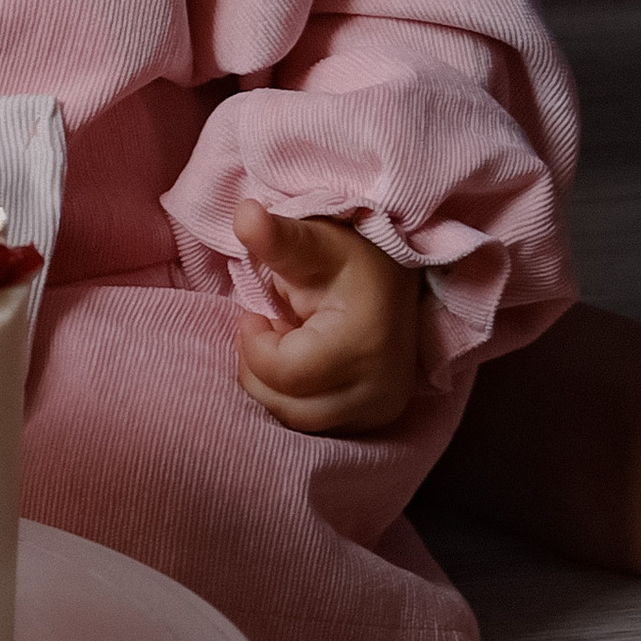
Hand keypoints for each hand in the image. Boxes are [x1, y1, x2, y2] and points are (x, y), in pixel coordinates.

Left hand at [231, 201, 420, 431]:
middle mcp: (380, 387)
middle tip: (273, 328)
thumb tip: (243, 213)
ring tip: (289, 344)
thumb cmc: (349, 255)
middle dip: (262, 368)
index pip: (283, 373)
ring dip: (277, 386)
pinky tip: (305, 366)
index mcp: (364, 341)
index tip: (258, 312)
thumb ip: (276, 236)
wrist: (397, 276)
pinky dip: (297, 400)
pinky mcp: (378, 420)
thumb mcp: (313, 241)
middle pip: (288, 406)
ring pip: (299, 422)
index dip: (254, 343)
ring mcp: (382, 409)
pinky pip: (318, 426)